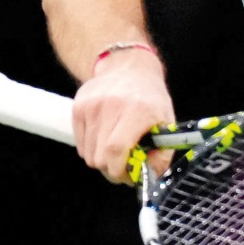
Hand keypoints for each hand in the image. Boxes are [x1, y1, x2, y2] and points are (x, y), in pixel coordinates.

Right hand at [72, 47, 176, 183]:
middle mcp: (111, 106)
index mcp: (137, 110)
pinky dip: (91, 147)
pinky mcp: (78, 107)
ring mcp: (91, 105)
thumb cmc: (150, 97)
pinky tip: (104, 135)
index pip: (116, 149)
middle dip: (110, 169)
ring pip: (87, 154)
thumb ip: (162, 152)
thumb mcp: (165, 121)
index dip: (118, 170)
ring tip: (115, 146)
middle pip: (99, 157)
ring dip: (101, 158)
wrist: (128, 66)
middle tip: (122, 165)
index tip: (126, 176)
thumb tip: (151, 177)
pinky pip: (80, 143)